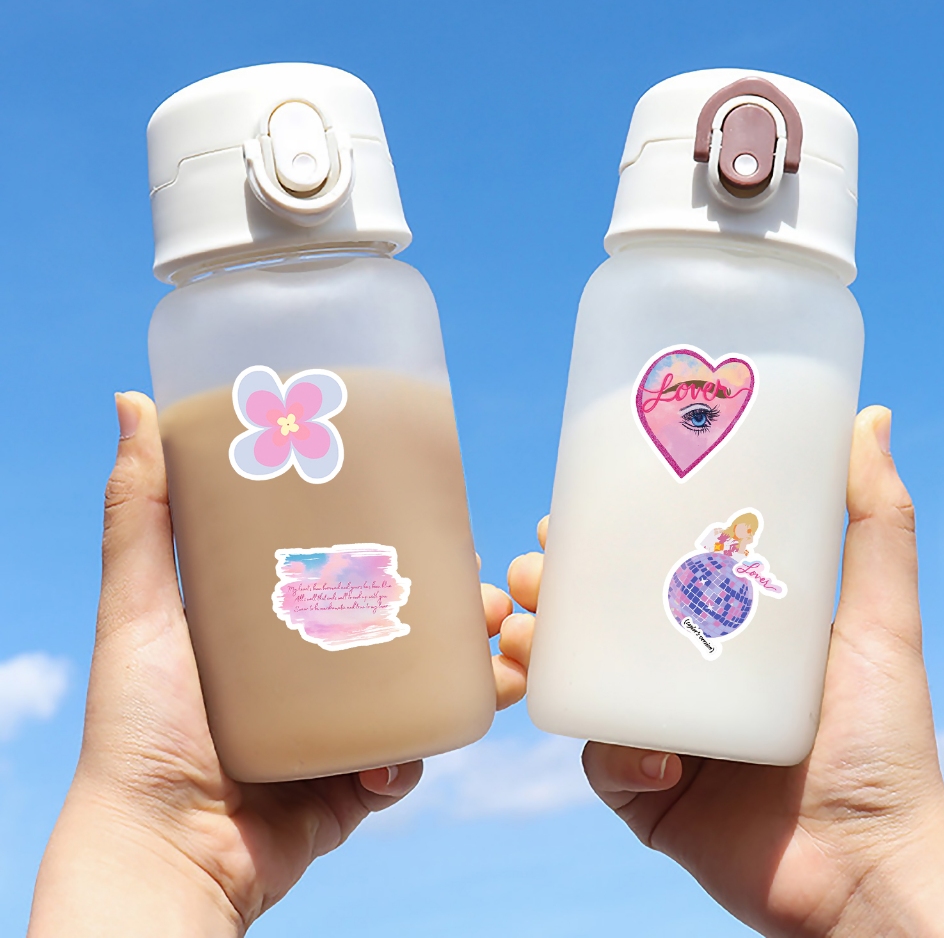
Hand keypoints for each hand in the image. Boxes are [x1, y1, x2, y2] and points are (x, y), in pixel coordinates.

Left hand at [29, 392, 527, 936]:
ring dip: (468, 667)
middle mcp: (310, 669)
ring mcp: (337, 725)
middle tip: (488, 591)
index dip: (403, 536)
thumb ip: (140, 512)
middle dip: (456, 604)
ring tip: (498, 655)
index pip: (352, 561)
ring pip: (422, 684)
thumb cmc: (139, 729)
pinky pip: (410, 754)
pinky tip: (412, 743)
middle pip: (401, 620)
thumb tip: (131, 401)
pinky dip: (424, 745)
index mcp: (273, 620)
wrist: (163, 857)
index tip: (442, 514)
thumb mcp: (140, 606)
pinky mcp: (356, 780)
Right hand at [510, 407, 943, 936]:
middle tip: (537, 574)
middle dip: (548, 590)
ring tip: (529, 634)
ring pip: (577, 680)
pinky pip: (602, 761)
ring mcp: (657, 731)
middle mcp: (679, 672)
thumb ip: (875, 521)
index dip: (595, 537)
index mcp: (716, 625)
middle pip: (591, 619)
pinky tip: (653, 754)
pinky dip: (612, 750)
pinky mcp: (645, 792)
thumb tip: (871, 416)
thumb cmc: (883, 739)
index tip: (565, 513)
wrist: (872, 871)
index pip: (640, 566)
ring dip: (540, 653)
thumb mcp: (878, 619)